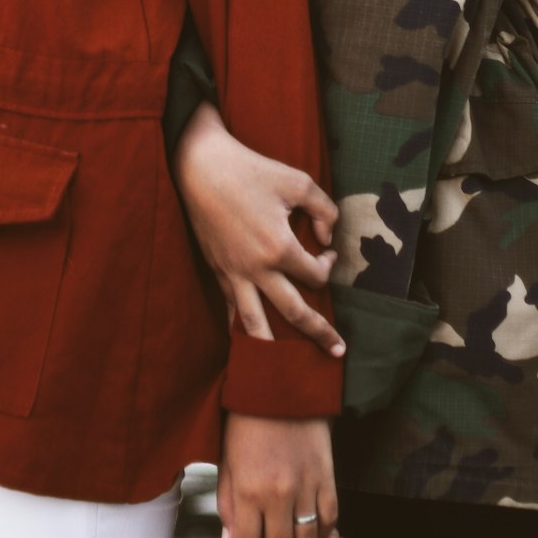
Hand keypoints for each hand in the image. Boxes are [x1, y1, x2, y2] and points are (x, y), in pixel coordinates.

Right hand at [172, 103, 342, 355]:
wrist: (200, 167)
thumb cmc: (251, 169)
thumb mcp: (298, 181)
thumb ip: (324, 210)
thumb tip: (327, 240)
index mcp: (280, 248)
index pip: (315, 275)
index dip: (328, 266)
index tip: (326, 252)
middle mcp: (257, 269)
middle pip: (294, 312)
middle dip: (319, 333)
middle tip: (337, 352)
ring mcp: (233, 273)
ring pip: (255, 323)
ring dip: (274, 348)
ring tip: (285, 371)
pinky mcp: (216, 269)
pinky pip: (229, 307)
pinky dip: (239, 326)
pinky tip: (245, 340)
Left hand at [218, 414, 349, 537]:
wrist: (279, 384)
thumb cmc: (245, 421)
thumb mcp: (228, 462)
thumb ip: (229, 505)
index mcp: (248, 491)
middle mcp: (278, 494)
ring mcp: (306, 486)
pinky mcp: (327, 475)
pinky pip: (330, 517)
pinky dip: (323, 531)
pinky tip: (314, 532)